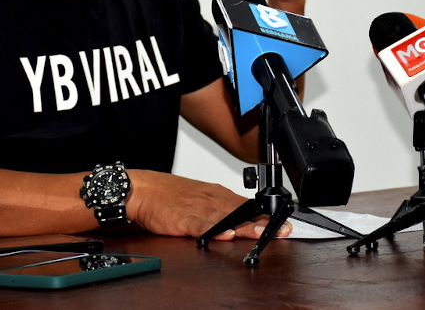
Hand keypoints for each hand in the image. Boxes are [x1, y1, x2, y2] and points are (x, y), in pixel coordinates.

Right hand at [125, 170, 290, 239]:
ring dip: (246, 226)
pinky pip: (201, 225)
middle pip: (242, 213)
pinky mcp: (183, 219)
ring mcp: (198, 209)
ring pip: (227, 218)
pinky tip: (225, 234)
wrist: (141, 189)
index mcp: (215, 194)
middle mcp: (211, 199)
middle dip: (263, 222)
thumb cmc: (167, 195)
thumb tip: (237, 222)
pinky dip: (214, 230)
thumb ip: (217, 209)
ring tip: (263, 233)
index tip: (283, 223)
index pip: (246, 206)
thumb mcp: (197, 197)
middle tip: (283, 230)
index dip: (266, 216)